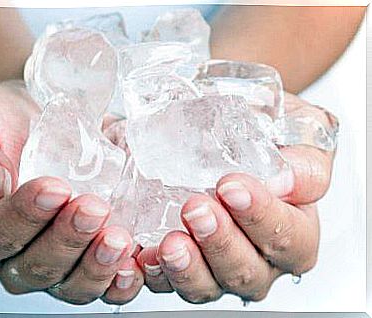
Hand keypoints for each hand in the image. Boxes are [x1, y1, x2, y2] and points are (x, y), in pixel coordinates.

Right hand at [0, 80, 143, 304]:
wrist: (40, 120)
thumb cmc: (2, 122)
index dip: (24, 217)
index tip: (55, 188)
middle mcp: (10, 257)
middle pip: (36, 267)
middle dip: (68, 240)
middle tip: (94, 208)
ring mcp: (53, 266)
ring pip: (72, 286)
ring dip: (98, 265)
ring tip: (119, 237)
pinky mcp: (87, 262)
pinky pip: (104, 286)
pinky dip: (121, 280)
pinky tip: (136, 260)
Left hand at [136, 93, 335, 302]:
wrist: (213, 129)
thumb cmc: (259, 134)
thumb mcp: (295, 130)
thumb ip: (304, 156)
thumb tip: (289, 179)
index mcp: (294, 229)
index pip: (291, 239)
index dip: (262, 217)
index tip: (231, 186)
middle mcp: (258, 258)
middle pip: (248, 272)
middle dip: (220, 242)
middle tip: (196, 209)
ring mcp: (217, 268)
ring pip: (207, 286)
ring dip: (187, 267)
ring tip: (170, 242)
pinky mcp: (181, 268)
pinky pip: (166, 283)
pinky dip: (154, 273)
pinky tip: (144, 254)